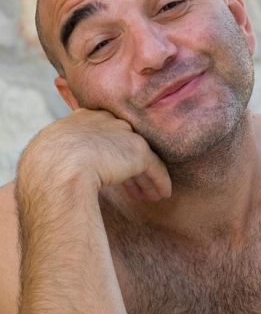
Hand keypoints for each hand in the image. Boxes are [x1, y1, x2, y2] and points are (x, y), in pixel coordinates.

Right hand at [17, 108, 171, 201]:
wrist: (56, 168)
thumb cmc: (45, 169)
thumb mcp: (50, 156)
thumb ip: (63, 157)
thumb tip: (62, 174)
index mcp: (82, 119)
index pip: (104, 134)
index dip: (110, 153)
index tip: (111, 170)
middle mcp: (105, 120)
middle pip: (125, 142)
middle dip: (130, 165)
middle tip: (135, 186)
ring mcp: (123, 133)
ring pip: (141, 156)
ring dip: (146, 178)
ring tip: (150, 194)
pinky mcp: (138, 151)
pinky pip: (156, 168)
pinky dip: (160, 182)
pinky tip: (162, 195)